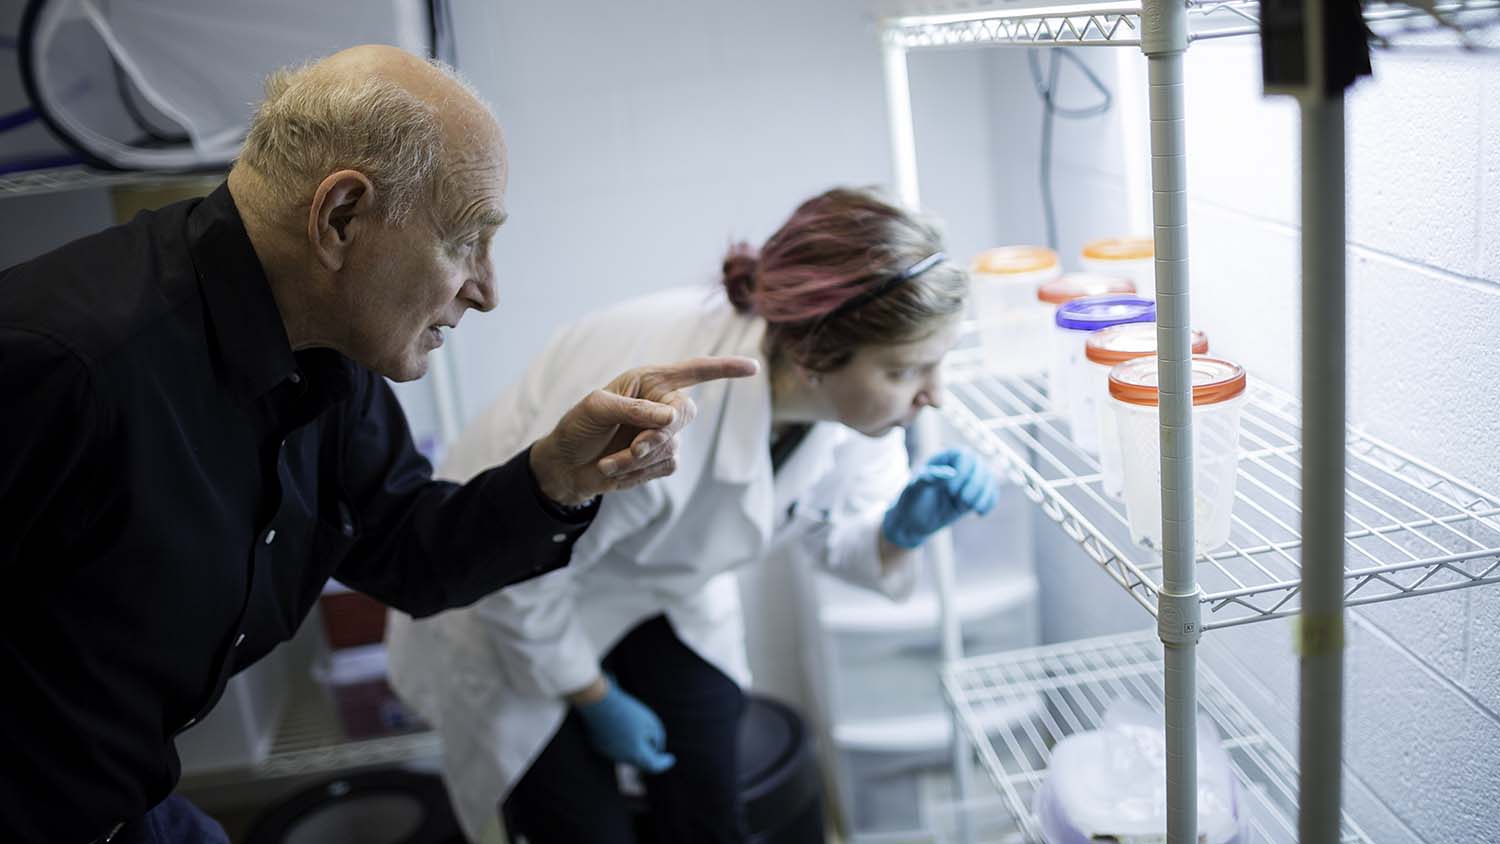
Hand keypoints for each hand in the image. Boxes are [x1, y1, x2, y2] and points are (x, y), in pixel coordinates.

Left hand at [530, 355, 758, 504]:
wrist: (567, 465)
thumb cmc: (578, 428)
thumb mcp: (597, 409)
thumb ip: (633, 409)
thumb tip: (671, 417)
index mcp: (649, 381)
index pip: (694, 371)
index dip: (724, 368)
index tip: (753, 368)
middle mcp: (661, 403)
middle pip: (684, 414)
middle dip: (657, 435)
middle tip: (632, 449)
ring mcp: (665, 434)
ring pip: (672, 445)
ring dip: (638, 458)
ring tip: (609, 462)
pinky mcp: (662, 459)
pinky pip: (667, 465)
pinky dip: (639, 471)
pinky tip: (617, 470)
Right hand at [574, 679, 675, 772]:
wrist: (598, 701)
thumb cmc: (628, 711)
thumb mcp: (651, 723)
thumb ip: (657, 739)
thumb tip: (655, 749)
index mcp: (636, 755)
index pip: (654, 767)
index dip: (664, 764)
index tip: (671, 758)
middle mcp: (621, 759)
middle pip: (640, 759)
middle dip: (649, 751)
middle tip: (653, 735)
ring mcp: (608, 753)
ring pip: (627, 753)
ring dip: (634, 744)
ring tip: (631, 723)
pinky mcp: (598, 745)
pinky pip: (615, 746)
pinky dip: (621, 739)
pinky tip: (618, 724)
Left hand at [881, 448, 999, 548]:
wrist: (913, 521)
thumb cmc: (910, 501)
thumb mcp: (914, 489)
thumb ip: (928, 478)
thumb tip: (950, 473)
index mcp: (943, 458)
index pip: (964, 455)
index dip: (963, 472)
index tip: (950, 491)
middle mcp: (959, 466)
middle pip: (980, 466)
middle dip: (975, 485)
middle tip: (962, 501)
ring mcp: (968, 481)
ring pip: (989, 480)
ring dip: (984, 495)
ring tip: (970, 508)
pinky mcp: (974, 496)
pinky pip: (991, 494)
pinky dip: (989, 503)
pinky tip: (980, 514)